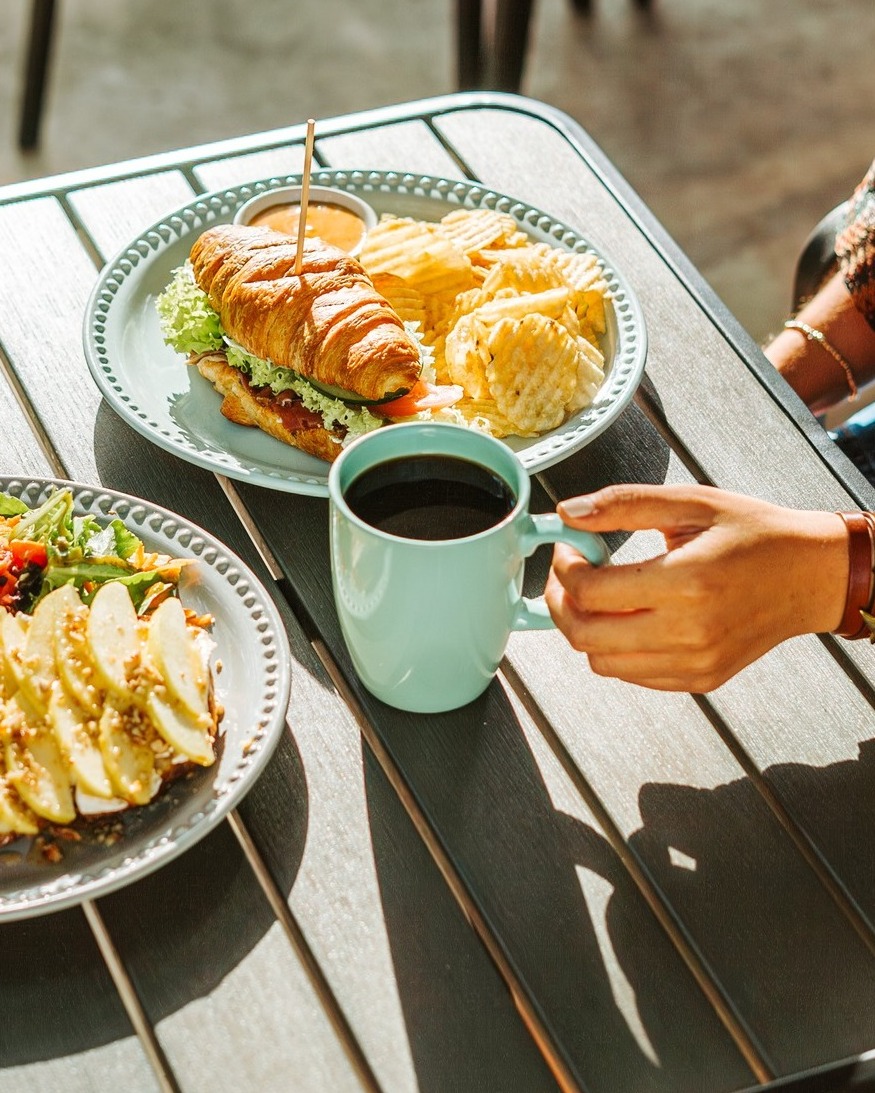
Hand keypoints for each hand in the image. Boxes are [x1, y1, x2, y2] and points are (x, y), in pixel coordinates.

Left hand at [544, 484, 849, 691]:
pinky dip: (616, 649)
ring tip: (599, 596)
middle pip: (585, 635)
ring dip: (585, 628)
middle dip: (560, 603)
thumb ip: (624, 505)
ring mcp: (695, 662)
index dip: (564, 568)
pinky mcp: (700, 679)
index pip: (589, 591)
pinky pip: (632, 676)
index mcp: (686, 580)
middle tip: (567, 577)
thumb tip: (569, 513)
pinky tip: (629, 616)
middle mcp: (690, 630)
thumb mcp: (690, 503)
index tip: (570, 548)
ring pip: (602, 663)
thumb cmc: (754, 534)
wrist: (810, 575)